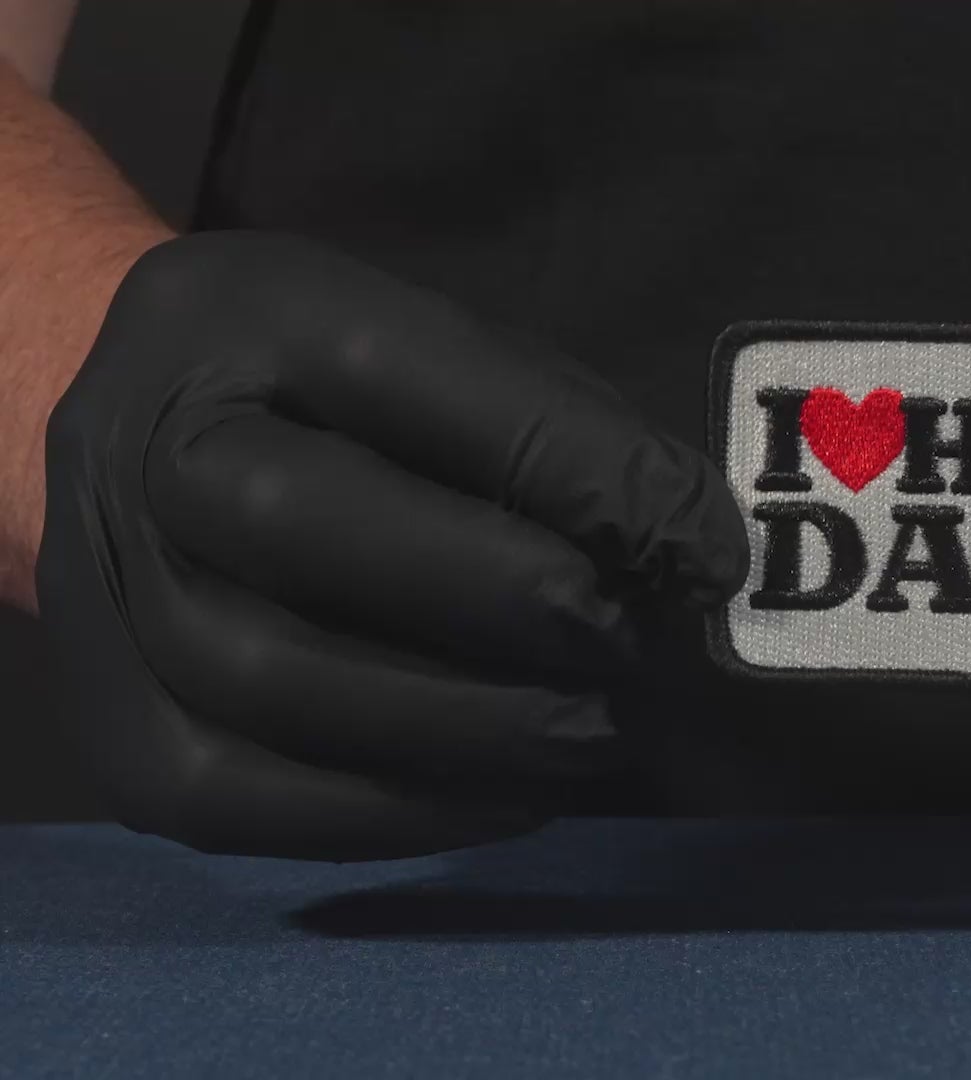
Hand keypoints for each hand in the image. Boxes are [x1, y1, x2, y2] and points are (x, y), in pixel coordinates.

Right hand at [36, 231, 748, 859]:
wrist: (152, 457)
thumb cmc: (353, 410)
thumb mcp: (450, 366)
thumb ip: (556, 435)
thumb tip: (691, 558)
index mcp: (251, 313)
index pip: (409, 375)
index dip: (573, 467)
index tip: (703, 549)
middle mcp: (143, 439)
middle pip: (299, 520)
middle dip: (500, 597)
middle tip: (627, 647)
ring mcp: (103, 586)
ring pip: (263, 676)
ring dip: (461, 726)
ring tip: (588, 734)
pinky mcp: (105, 722)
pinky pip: (228, 795)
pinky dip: (390, 814)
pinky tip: (511, 799)